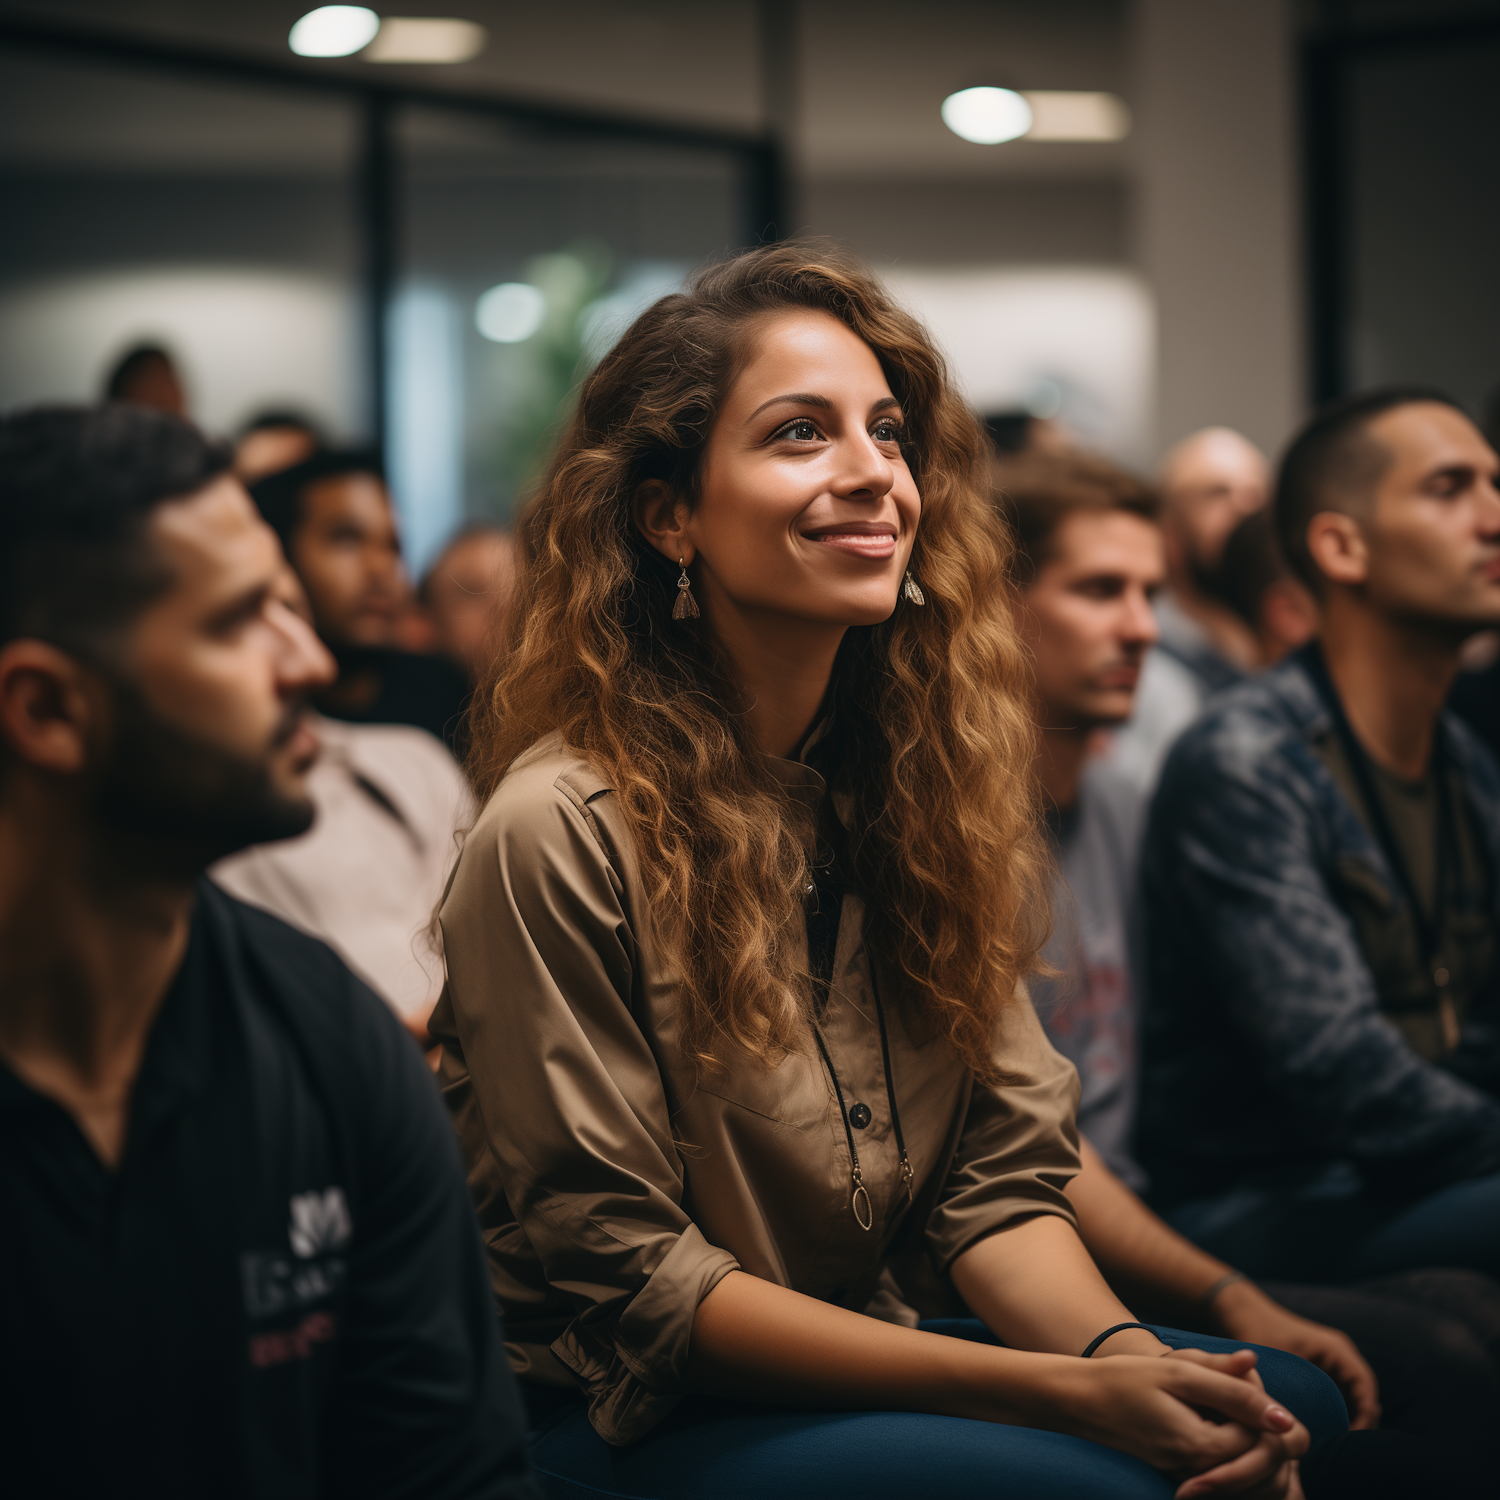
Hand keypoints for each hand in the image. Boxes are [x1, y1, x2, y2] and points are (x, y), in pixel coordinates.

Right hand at [1038, 1346, 1307, 1496]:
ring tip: (1211, 1396)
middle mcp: (1199, 1474)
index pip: (1264, 1439)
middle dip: (1252, 1419)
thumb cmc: (1123, 1380)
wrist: (1077, 1401)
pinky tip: (1200, 1411)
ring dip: (1239, 1429)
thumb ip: (1233, 1391)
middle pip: (1256, 1456)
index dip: (1258, 1403)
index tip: (1231, 1376)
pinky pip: (1220, 1466)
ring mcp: (1189, 1478)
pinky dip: (1223, 1440)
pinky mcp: (1181, 1476)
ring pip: (1240, 1462)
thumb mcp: (1178, 1372)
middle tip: (1224, 1383)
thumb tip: (1286, 1417)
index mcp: (1202, 1449)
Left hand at [1211, 1280, 1380, 1429]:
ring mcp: (1333, 1362)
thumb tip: (1301, 1430)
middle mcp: (1341, 1355)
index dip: (1364, 1416)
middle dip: (1358, 1422)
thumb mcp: (1276, 1366)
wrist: (1240, 1312)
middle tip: (1342, 1448)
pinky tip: (1322, 1431)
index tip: (1348, 1439)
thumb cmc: (1256, 1333)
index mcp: (1336, 1349)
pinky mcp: (1322, 1370)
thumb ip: (1291, 1395)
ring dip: (1348, 1418)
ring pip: (1353, 1397)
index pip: (1365, 1388)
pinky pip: (1339, 1395)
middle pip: (1364, 1395)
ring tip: (1333, 1444)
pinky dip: (1336, 1412)